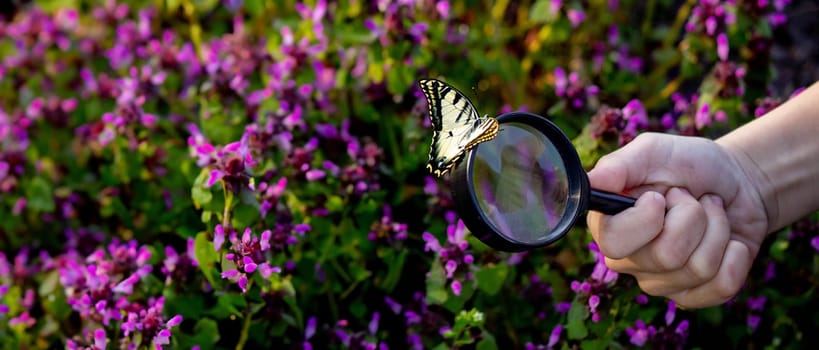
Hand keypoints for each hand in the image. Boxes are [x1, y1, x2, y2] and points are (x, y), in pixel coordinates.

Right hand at [586, 132, 769, 307]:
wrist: (737, 181)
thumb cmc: (689, 164)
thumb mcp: (654, 151)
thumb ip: (620, 165)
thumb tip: (591, 182)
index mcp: (610, 224)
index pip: (614, 242)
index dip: (646, 219)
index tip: (660, 196)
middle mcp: (629, 259)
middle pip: (666, 257)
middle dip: (693, 218)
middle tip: (692, 200)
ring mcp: (661, 281)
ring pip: (699, 270)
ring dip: (718, 230)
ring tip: (711, 212)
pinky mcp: (694, 294)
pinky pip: (722, 287)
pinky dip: (736, 256)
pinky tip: (729, 241)